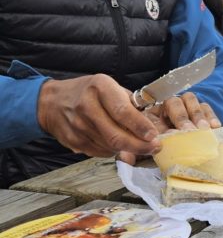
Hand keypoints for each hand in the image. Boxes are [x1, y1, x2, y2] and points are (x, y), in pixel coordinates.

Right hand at [37, 75, 161, 158]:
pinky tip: (119, 145)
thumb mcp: (109, 86)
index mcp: (99, 87)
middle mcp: (87, 106)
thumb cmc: (87, 92)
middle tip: (154, 147)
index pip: (122, 111)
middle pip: (116, 136)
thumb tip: (149, 121)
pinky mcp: (74, 141)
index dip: (140, 127)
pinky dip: (113, 151)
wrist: (52, 102)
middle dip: (139, 145)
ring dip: (128, 149)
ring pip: (110, 147)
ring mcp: (78, 126)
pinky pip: (100, 152)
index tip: (154, 136)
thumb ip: (129, 102)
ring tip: (140, 145)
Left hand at [119, 92, 219, 161]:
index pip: (152, 110)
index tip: (167, 135)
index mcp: (150, 115)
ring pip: (190, 100)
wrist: (178, 149)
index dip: (160, 121)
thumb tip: (125, 159)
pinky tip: (214, 127)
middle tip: (188, 131)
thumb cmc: (158, 148)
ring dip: (196, 115)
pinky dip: (210, 115)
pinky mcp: (201, 111)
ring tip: (203, 130)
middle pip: (173, 101)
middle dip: (181, 117)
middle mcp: (166, 108)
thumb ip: (132, 154)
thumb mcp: (143, 152)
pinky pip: (206, 106)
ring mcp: (185, 107)